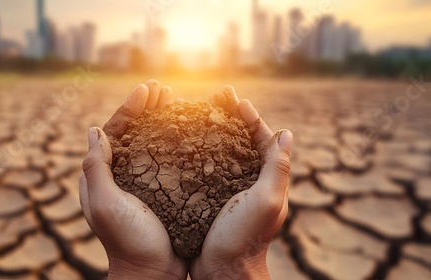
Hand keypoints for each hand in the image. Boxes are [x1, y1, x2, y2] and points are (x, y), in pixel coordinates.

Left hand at [79, 80, 187, 279]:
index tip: (147, 90)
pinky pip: (168, 160)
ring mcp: (142, 182)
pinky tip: (189, 131)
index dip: (130, 108)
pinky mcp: (162, 191)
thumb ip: (95, 168)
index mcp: (103, 175)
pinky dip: (176, 142)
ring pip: (151, 142)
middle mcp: (121, 175)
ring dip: (162, 120)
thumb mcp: (104, 204)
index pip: (115, 131)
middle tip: (164, 90)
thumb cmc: (126, 240)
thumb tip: (94, 130)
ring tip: (176, 102)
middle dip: (147, 108)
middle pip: (133, 132)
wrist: (152, 272)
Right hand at [190, 86, 292, 279]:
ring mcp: (229, 191)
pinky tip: (184, 143)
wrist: (221, 270)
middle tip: (216, 97)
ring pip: (222, 153)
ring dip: (213, 131)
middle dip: (231, 118)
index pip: (263, 141)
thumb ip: (277, 168)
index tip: (237, 100)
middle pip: (242, 142)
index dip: (251, 119)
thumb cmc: (245, 236)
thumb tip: (287, 133)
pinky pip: (205, 169)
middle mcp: (250, 183)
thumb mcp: (266, 200)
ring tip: (198, 113)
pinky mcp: (210, 198)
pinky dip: (198, 152)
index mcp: (267, 181)